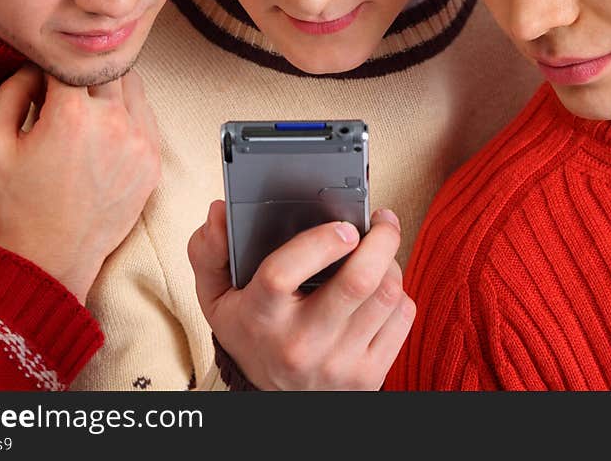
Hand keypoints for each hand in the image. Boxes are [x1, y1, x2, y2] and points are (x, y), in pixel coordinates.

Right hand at [0, 65, 160, 302]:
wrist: (54, 256)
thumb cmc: (19, 204)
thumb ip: (11, 92)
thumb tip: (35, 67)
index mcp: (71, 114)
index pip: (68, 61)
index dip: (52, 65)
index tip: (43, 80)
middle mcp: (113, 122)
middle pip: (106, 67)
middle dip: (84, 73)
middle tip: (66, 95)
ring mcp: (140, 142)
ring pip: (133, 87)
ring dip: (110, 88)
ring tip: (87, 112)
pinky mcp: (153, 160)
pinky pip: (147, 116)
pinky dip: (128, 113)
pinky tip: (106, 131)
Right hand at [188, 200, 415, 389]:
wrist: (277, 398)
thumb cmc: (252, 333)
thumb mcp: (217, 297)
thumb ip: (209, 252)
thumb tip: (220, 212)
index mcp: (260, 318)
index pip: (282, 273)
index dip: (318, 242)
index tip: (342, 225)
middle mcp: (300, 344)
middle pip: (356, 282)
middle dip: (380, 240)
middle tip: (382, 220)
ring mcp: (338, 363)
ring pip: (386, 295)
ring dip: (391, 262)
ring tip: (381, 249)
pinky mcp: (368, 375)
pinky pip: (401, 318)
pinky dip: (398, 292)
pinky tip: (383, 285)